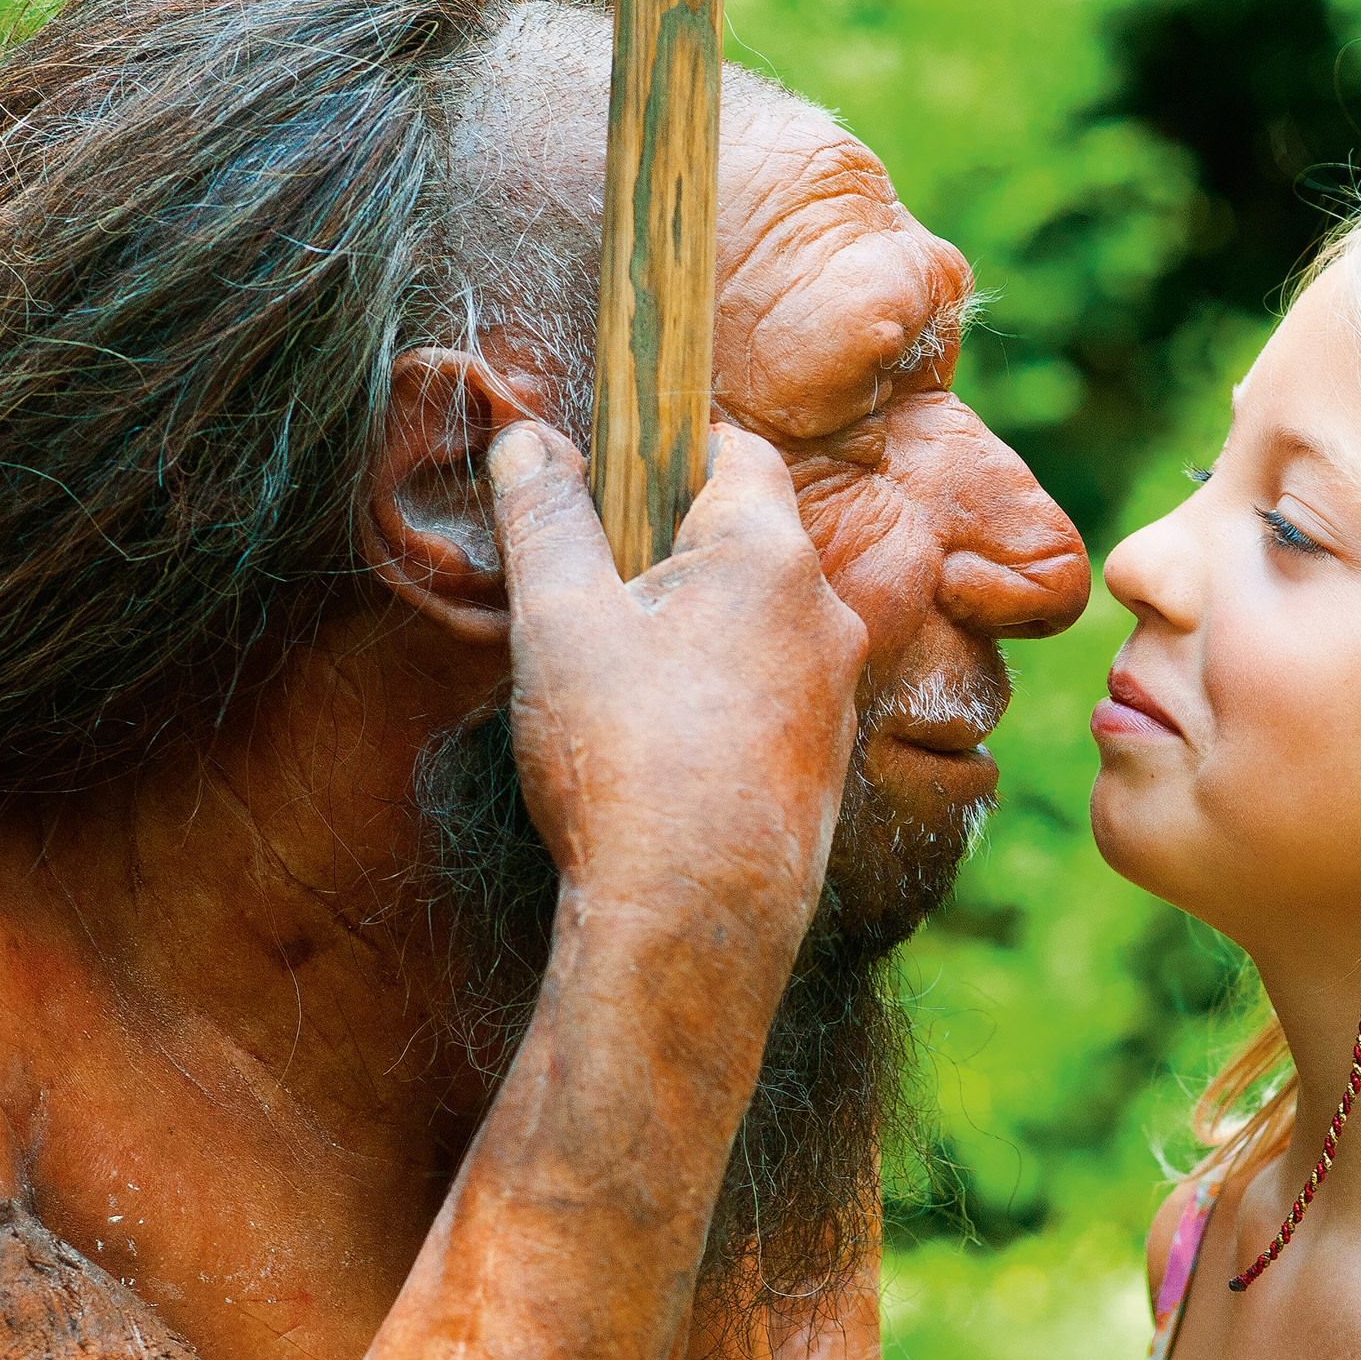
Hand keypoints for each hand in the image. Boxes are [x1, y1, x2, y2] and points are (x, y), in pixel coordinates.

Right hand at [487, 420, 867, 913]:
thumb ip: (544, 518)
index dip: (673, 448)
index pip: (739, 450)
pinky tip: (658, 745)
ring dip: (697, 629)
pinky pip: (771, 694)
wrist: (693, 921)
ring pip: (761, 623)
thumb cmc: (625, 760)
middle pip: (748, 539)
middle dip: (673, 548)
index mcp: (769, 555)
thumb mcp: (559, 620)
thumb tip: (525, 438)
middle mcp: (824, 613)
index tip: (612, 476)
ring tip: (616, 681)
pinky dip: (721, 695)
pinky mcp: (827, 762)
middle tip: (592, 591)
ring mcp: (836, 692)